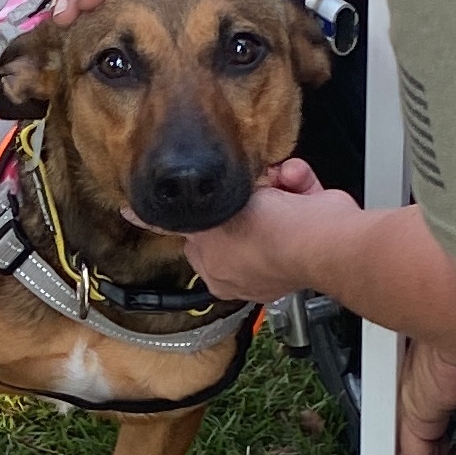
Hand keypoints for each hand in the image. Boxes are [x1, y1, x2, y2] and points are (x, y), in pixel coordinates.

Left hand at [173, 158, 362, 304]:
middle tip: (245, 185)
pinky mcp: (309, 222)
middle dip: (242, 191)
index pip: (201, 239)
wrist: (321, 237)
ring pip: (267, 196)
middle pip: (235, 212)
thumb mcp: (205, 228)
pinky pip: (295, 189)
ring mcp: (284, 242)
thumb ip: (175, 220)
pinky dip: (296, 180)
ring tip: (274, 180)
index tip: (209, 198)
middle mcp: (254, 262)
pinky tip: (293, 180)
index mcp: (223, 274)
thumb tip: (134, 216)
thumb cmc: (266, 243)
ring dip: (271, 180)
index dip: (204, 216)